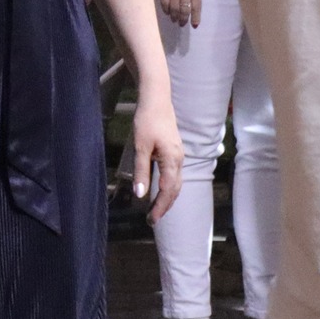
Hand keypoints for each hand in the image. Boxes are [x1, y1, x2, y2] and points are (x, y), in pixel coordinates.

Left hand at [130, 84, 184, 223]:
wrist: (157, 99)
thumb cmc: (147, 121)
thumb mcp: (140, 146)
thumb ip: (142, 170)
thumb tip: (141, 195)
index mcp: (172, 160)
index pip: (168, 191)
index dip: (160, 207)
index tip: (151, 219)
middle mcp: (179, 160)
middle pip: (175, 189)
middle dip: (165, 206)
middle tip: (152, 219)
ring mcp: (178, 155)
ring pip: (176, 183)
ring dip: (167, 197)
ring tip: (156, 209)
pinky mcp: (174, 150)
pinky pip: (174, 174)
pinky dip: (168, 186)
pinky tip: (160, 189)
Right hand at [157, 0, 202, 28]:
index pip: (196, 7)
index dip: (195, 17)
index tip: (194, 25)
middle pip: (184, 10)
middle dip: (183, 19)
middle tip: (182, 24)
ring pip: (174, 9)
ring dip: (175, 16)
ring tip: (174, 20)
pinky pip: (164, 3)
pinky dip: (166, 10)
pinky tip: (167, 12)